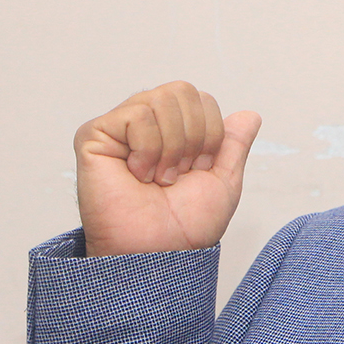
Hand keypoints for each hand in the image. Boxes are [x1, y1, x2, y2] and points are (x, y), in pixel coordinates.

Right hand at [73, 81, 260, 255]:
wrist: (160, 252)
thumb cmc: (186, 225)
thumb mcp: (223, 181)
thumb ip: (234, 145)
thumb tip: (250, 114)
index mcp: (173, 130)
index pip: (202, 98)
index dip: (211, 135)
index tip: (197, 171)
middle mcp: (145, 123)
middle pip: (183, 91)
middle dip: (194, 138)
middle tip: (177, 174)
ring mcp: (118, 127)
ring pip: (160, 100)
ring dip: (171, 148)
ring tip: (158, 178)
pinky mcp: (94, 135)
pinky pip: (137, 116)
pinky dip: (148, 150)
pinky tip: (137, 175)